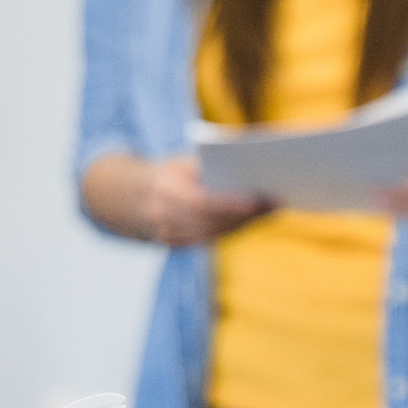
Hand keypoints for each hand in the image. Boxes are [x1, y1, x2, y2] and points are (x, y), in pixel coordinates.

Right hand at [87, 153, 273, 246]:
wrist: (131, 196)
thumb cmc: (169, 172)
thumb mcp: (184, 161)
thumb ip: (210, 167)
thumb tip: (250, 169)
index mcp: (165, 190)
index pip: (203, 202)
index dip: (232, 204)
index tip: (260, 198)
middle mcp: (164, 217)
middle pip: (213, 220)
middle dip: (246, 212)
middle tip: (276, 201)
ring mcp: (168, 235)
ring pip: (215, 232)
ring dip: (245, 222)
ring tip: (271, 208)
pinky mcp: (176, 245)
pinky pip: (211, 238)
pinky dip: (234, 228)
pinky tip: (255, 218)